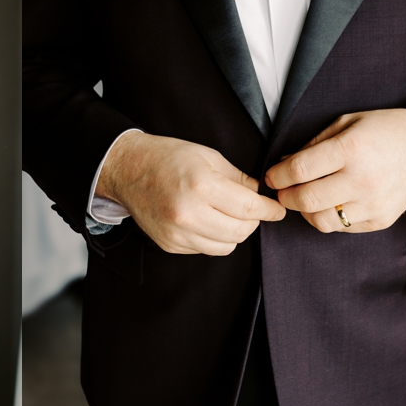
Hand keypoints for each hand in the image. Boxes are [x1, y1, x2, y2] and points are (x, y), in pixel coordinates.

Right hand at [97, 131, 285, 254]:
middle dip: (253, 221)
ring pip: (226, 246)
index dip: (269, 210)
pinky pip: (205, 249)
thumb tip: (260, 194)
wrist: (128, 169)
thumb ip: (237, 177)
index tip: (278, 209)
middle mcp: (188, 213)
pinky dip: (213, 238)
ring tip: (227, 215)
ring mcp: (177, 233)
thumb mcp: (207, 156)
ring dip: (234, 233)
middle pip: (240, 231)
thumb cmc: (167, 157)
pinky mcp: (170, 244)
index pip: (249, 208)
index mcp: (201, 186)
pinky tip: (206, 220)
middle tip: (252, 209)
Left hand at [265, 109, 405, 233]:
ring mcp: (373, 203)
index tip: (271, 177)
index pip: (299, 170)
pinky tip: (331, 202)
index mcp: (350, 149)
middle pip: (306, 200)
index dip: (277, 176)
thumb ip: (312, 145)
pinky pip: (342, 227)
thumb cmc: (382, 131)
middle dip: (285, 197)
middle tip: (282, 191)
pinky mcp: (381, 219)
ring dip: (305, 212)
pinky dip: (329, 217)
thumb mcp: (345, 123)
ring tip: (305, 198)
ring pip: (321, 221)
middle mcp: (362, 179)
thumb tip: (283, 164)